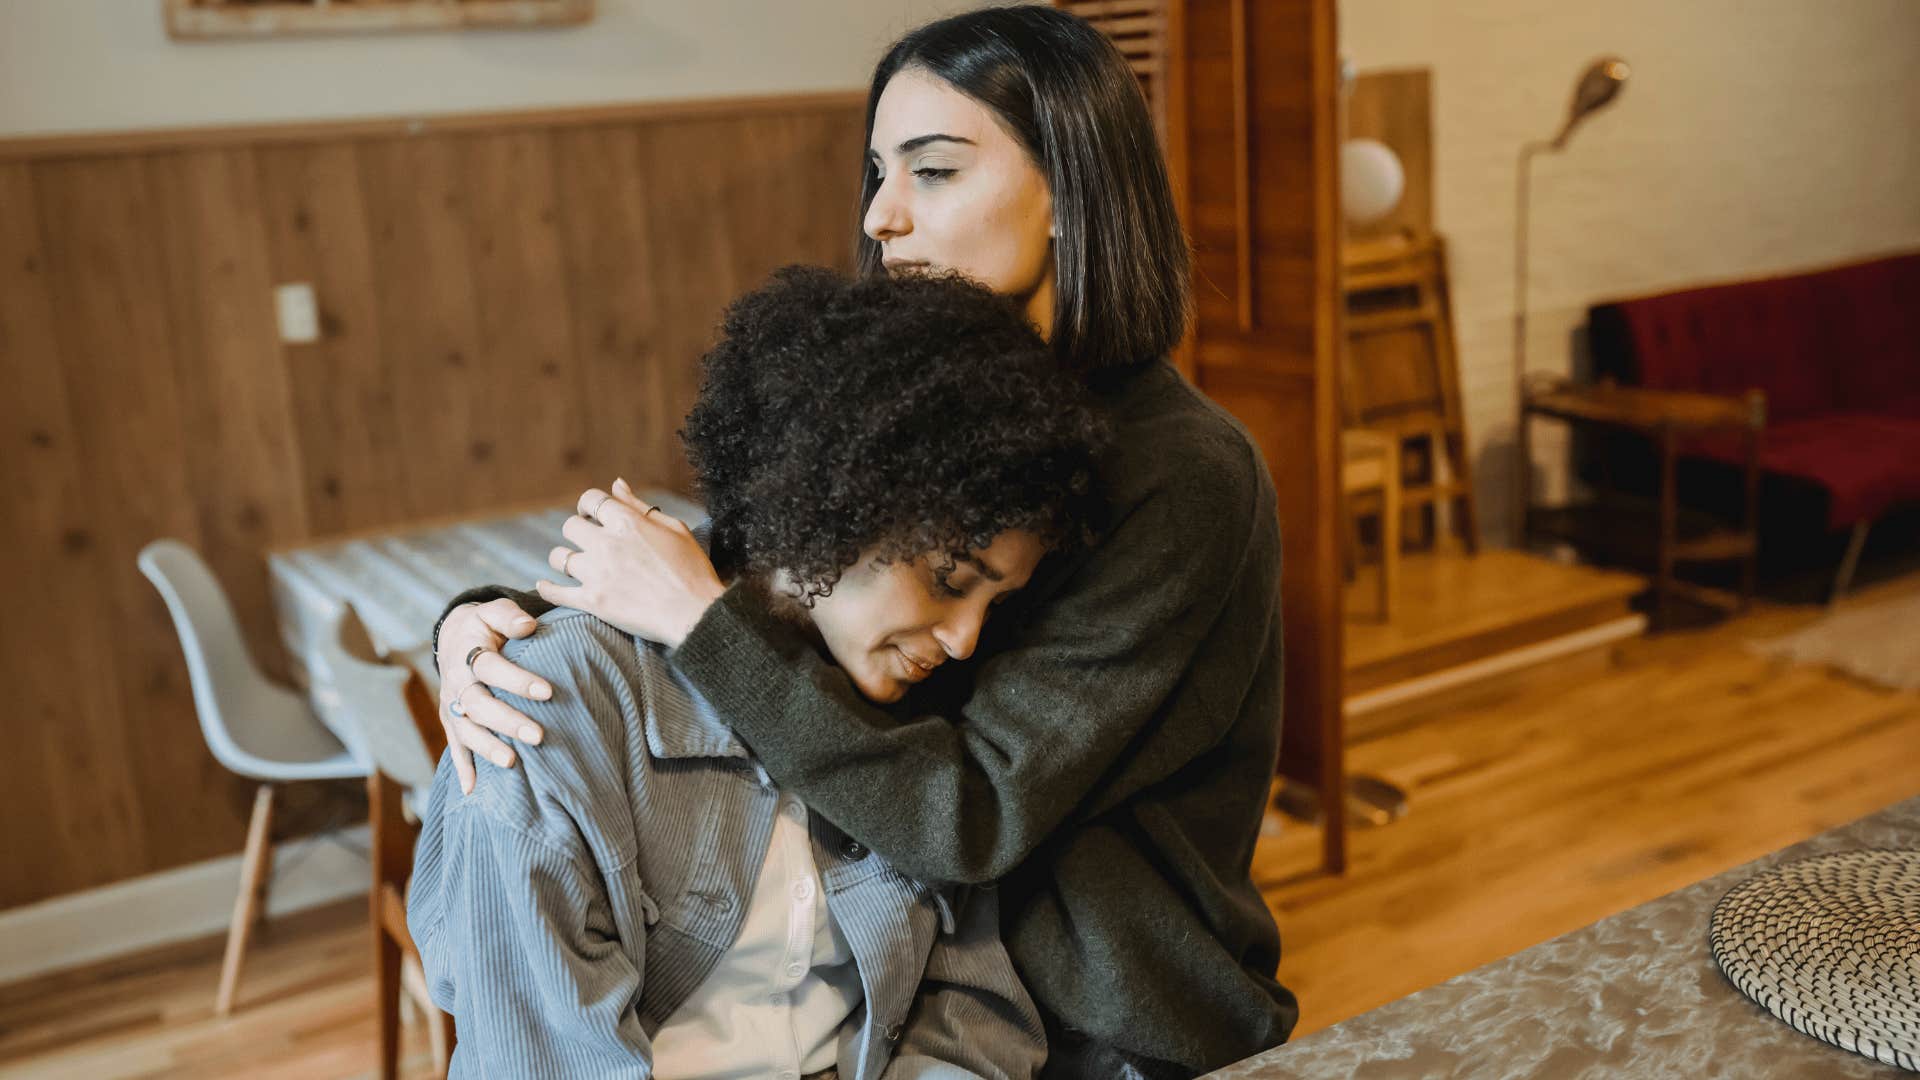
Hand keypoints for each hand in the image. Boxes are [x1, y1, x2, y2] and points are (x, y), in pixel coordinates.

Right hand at [436, 598, 551, 793]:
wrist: (455, 636)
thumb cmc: (486, 625)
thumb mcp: (494, 611)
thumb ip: (510, 616)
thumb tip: (529, 626)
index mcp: (468, 653)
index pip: (491, 667)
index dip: (517, 680)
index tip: (547, 692)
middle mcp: (456, 682)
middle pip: (478, 705)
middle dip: (507, 721)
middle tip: (538, 735)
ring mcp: (452, 705)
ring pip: (466, 730)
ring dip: (487, 748)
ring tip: (512, 763)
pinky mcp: (451, 721)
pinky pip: (455, 746)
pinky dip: (462, 768)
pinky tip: (472, 790)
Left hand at [538, 479, 725, 647]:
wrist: (695, 614)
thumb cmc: (692, 570)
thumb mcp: (674, 528)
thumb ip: (639, 506)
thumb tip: (616, 484)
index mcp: (628, 523)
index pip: (591, 500)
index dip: (589, 505)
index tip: (593, 515)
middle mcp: (607, 544)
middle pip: (570, 526)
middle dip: (578, 531)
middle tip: (588, 542)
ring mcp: (597, 573)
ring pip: (559, 557)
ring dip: (565, 559)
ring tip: (575, 565)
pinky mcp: (593, 601)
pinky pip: (555, 593)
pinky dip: (547, 589)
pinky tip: (545, 586)